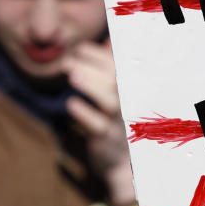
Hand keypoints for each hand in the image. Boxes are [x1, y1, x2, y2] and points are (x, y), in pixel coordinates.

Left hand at [62, 40, 135, 205]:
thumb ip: (114, 68)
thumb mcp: (120, 95)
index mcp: (133, 92)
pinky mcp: (108, 140)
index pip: (120, 68)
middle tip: (70, 61)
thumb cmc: (120, 123)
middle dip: (94, 67)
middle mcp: (131, 105)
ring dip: (91, 87)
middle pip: (117, 82)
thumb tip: (108, 42)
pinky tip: (72, 104)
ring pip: (111, 103)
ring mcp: (121, 123)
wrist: (124, 163)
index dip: (100, 56)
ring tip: (71, 74)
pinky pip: (98, 127)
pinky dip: (85, 114)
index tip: (80, 49)